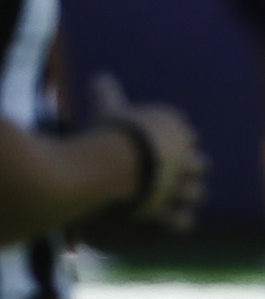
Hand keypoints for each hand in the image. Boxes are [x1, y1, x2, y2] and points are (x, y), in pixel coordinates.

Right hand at [93, 76, 205, 231]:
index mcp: (176, 129)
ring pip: (195, 193)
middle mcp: (185, 157)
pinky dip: (176, 221)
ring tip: (168, 200)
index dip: (173, 142)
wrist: (111, 163)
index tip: (159, 146)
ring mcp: (179, 186)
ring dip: (183, 196)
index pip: (185, 135)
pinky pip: (182, 221)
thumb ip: (106, 93)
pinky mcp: (169, 210)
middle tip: (168, 175)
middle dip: (186, 169)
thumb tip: (99, 78)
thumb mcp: (107, 107)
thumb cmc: (110, 132)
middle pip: (199, 164)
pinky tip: (164, 219)